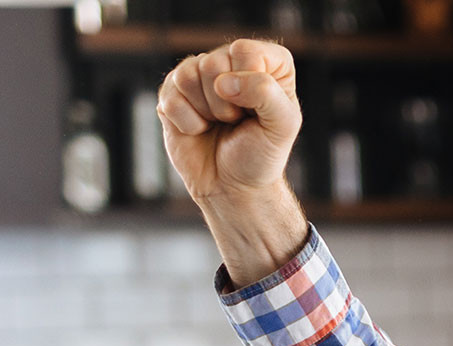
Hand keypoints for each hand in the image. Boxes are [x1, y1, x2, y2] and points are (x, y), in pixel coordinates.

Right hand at [157, 40, 309, 284]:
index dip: (247, 85)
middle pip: (213, 62)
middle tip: (235, 121)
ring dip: (205, 111)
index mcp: (266, 62)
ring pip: (187, 75)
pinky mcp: (173, 92)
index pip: (244, 52)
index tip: (256, 111)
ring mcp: (200, 75)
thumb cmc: (261, 155)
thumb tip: (223, 81)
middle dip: (225, 103)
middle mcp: (231, 62)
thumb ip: (266, 92)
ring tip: (218, 124)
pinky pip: (170, 96)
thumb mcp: (283, 126)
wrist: (232, 187)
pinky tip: (199, 129)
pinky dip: (186, 122)